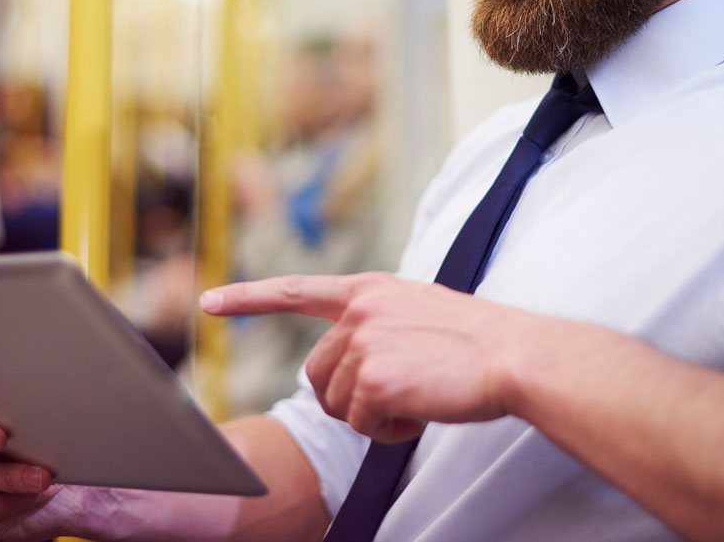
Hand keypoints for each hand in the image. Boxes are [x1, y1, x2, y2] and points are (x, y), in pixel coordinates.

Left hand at [201, 273, 533, 442]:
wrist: (513, 355)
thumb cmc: (478, 342)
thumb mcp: (421, 312)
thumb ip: (379, 325)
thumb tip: (351, 367)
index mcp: (371, 290)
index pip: (298, 291)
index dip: (249, 298)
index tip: (210, 302)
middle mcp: (360, 310)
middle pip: (316, 374)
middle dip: (346, 399)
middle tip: (395, 400)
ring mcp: (364, 341)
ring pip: (336, 403)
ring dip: (372, 416)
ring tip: (417, 399)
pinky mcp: (373, 377)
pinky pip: (359, 424)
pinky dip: (388, 432)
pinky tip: (420, 412)